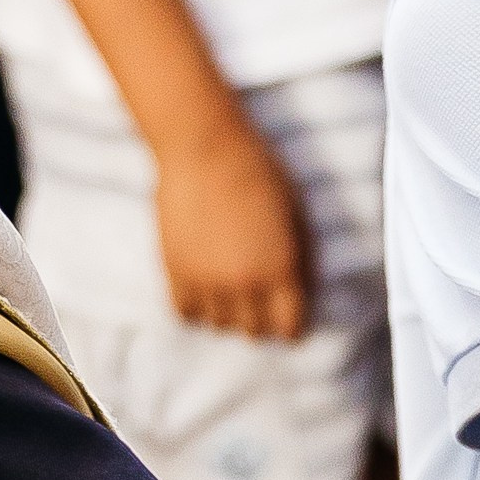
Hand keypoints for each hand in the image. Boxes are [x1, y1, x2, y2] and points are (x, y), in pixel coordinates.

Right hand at [154, 120, 307, 337]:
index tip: (287, 313)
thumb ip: (303, 257)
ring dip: (227, 313)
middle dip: (260, 320)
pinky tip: (204, 288)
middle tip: (258, 298)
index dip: (291, 323)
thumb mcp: (297, 212)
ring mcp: (205, 279)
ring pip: (219, 325)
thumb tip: (304, 291)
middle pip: (254, 332)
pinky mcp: (174, 270)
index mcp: (280, 269)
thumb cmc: (258, 171)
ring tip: (229, 289)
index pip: (289, 328)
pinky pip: (186, 313)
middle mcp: (243, 282)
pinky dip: (196, 308)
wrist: (203, 146)